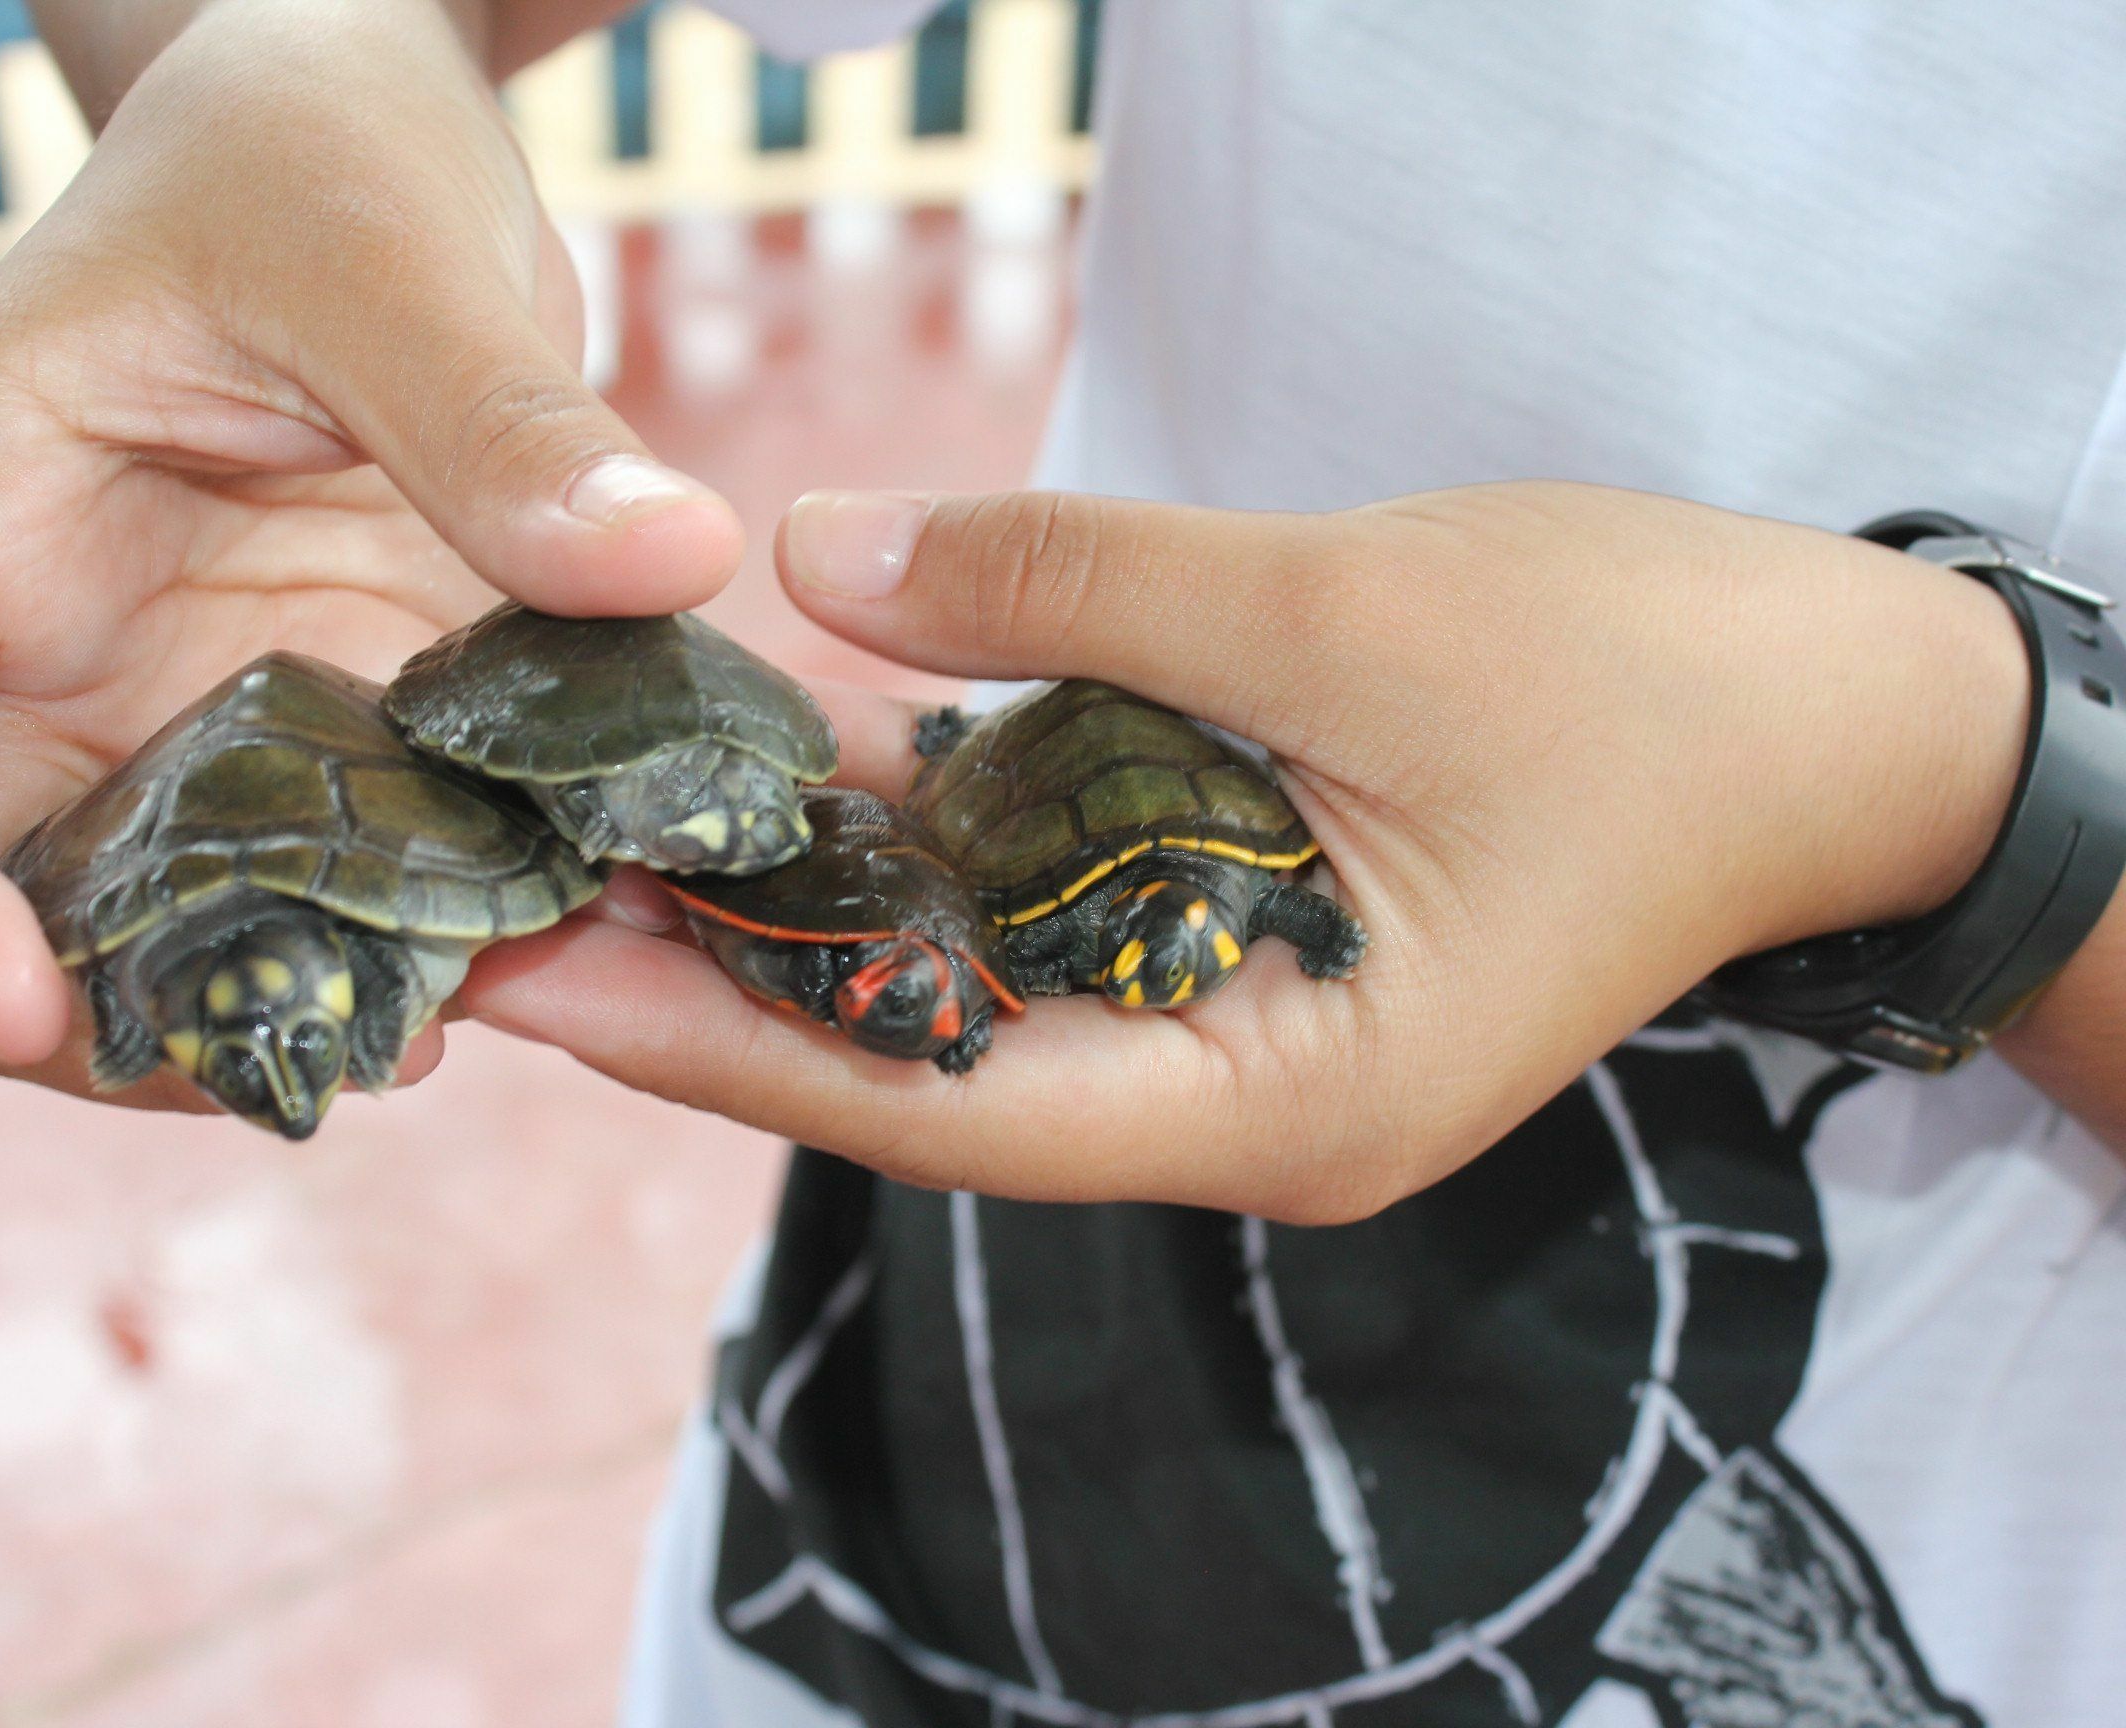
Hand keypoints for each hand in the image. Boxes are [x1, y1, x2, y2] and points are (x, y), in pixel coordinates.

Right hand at [0, 0, 738, 1105]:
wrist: (373, 154)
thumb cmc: (309, 145)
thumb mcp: (383, 239)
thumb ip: (495, 408)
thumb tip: (664, 559)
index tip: (7, 1003)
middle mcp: (42, 659)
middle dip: (107, 1025)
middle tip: (307, 1061)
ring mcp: (180, 721)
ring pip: (165, 937)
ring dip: (281, 1008)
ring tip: (455, 1021)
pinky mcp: (319, 745)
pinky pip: (335, 886)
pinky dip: (415, 942)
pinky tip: (544, 947)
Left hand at [466, 482, 2031, 1218]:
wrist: (1837, 709)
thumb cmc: (1648, 679)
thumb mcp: (1348, 607)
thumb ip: (1075, 588)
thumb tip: (820, 561)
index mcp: (1285, 1094)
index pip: (949, 1104)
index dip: (731, 1040)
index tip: (540, 981)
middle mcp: (1232, 1093)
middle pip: (929, 1063)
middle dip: (722, 986)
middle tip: (503, 912)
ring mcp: (1231, 1021)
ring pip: (972, 989)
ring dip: (796, 917)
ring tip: (584, 849)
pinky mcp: (1232, 932)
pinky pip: (1041, 912)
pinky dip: (915, 852)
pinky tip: (769, 784)